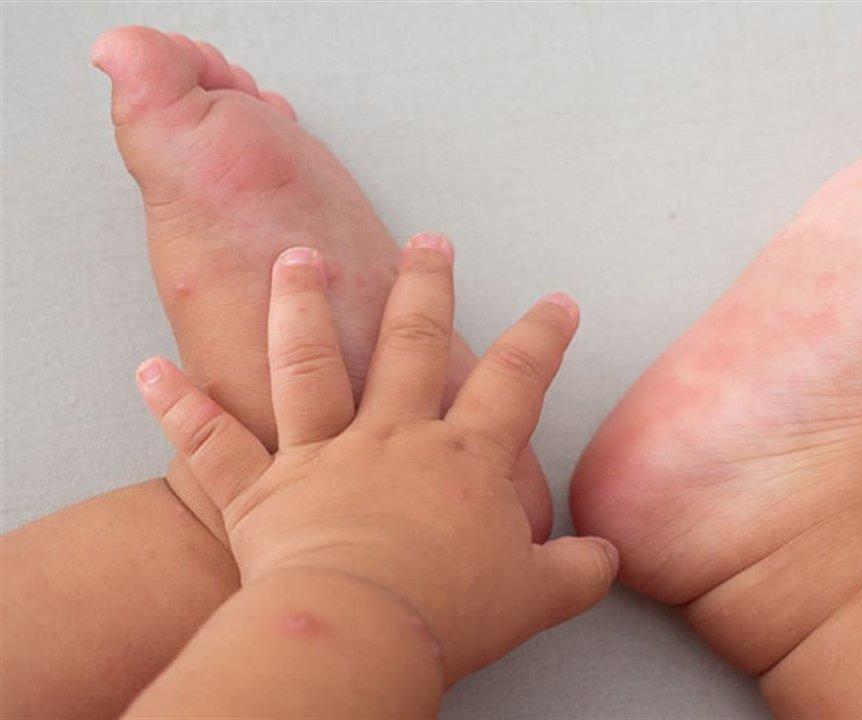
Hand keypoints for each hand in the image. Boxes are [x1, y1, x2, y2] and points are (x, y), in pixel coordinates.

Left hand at [135, 237, 616, 682]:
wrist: (362, 630)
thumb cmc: (449, 610)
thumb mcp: (538, 595)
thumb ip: (578, 570)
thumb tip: (606, 557)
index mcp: (463, 458)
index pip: (515, 381)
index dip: (541, 338)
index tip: (556, 304)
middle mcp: (393, 438)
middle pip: (412, 345)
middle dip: (426, 288)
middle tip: (430, 243)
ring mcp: (321, 456)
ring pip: (310, 365)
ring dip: (301, 309)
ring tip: (298, 260)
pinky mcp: (259, 492)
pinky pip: (212, 444)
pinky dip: (179, 407)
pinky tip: (152, 368)